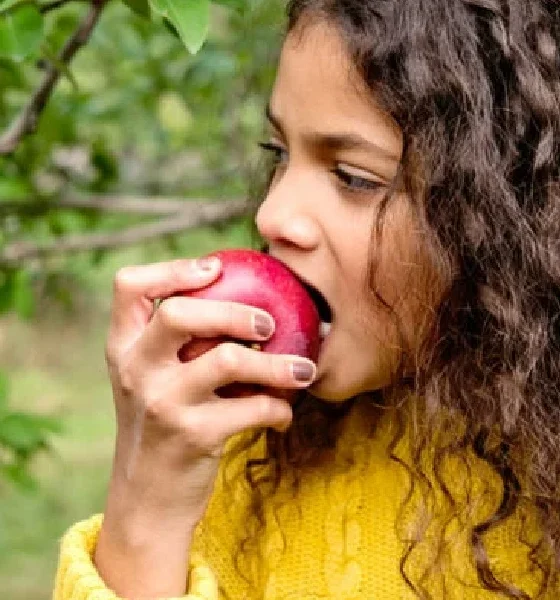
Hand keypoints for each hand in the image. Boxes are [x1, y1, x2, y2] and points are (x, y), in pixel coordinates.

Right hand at [95, 256, 316, 597]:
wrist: (147, 496)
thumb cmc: (160, 422)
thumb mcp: (149, 377)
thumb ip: (173, 341)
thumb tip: (244, 297)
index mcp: (122, 347)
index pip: (129, 287)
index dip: (173, 269)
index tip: (215, 269)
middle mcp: (135, 369)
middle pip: (180, 314)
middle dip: (234, 311)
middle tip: (268, 324)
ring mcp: (162, 403)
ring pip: (228, 359)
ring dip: (277, 363)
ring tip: (303, 369)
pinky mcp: (192, 435)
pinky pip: (253, 407)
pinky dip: (279, 408)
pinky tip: (284, 413)